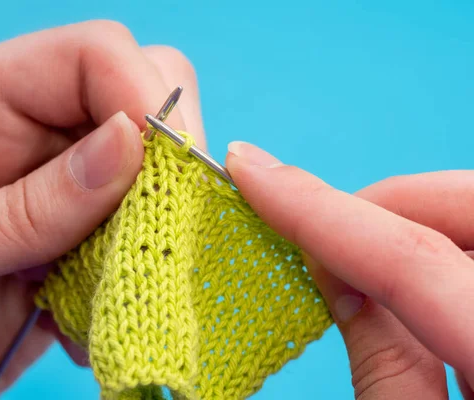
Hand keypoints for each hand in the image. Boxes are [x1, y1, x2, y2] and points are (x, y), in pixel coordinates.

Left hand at [0, 21, 204, 399]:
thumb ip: (21, 208)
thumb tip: (128, 145)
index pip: (82, 56)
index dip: (138, 93)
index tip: (163, 165)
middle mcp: (6, 143)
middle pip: (125, 100)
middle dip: (162, 158)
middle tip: (159, 227)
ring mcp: (37, 199)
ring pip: (139, 177)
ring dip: (151, 228)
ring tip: (121, 291)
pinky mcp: (57, 252)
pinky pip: (126, 242)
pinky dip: (131, 278)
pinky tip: (94, 325)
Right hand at [226, 142, 473, 398]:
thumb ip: (384, 366)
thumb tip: (328, 272)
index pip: (414, 259)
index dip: (319, 212)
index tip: (251, 173)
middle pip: (469, 202)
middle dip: (386, 203)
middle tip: (322, 235)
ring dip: (413, 224)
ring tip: (360, 272)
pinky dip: (442, 248)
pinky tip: (406, 290)